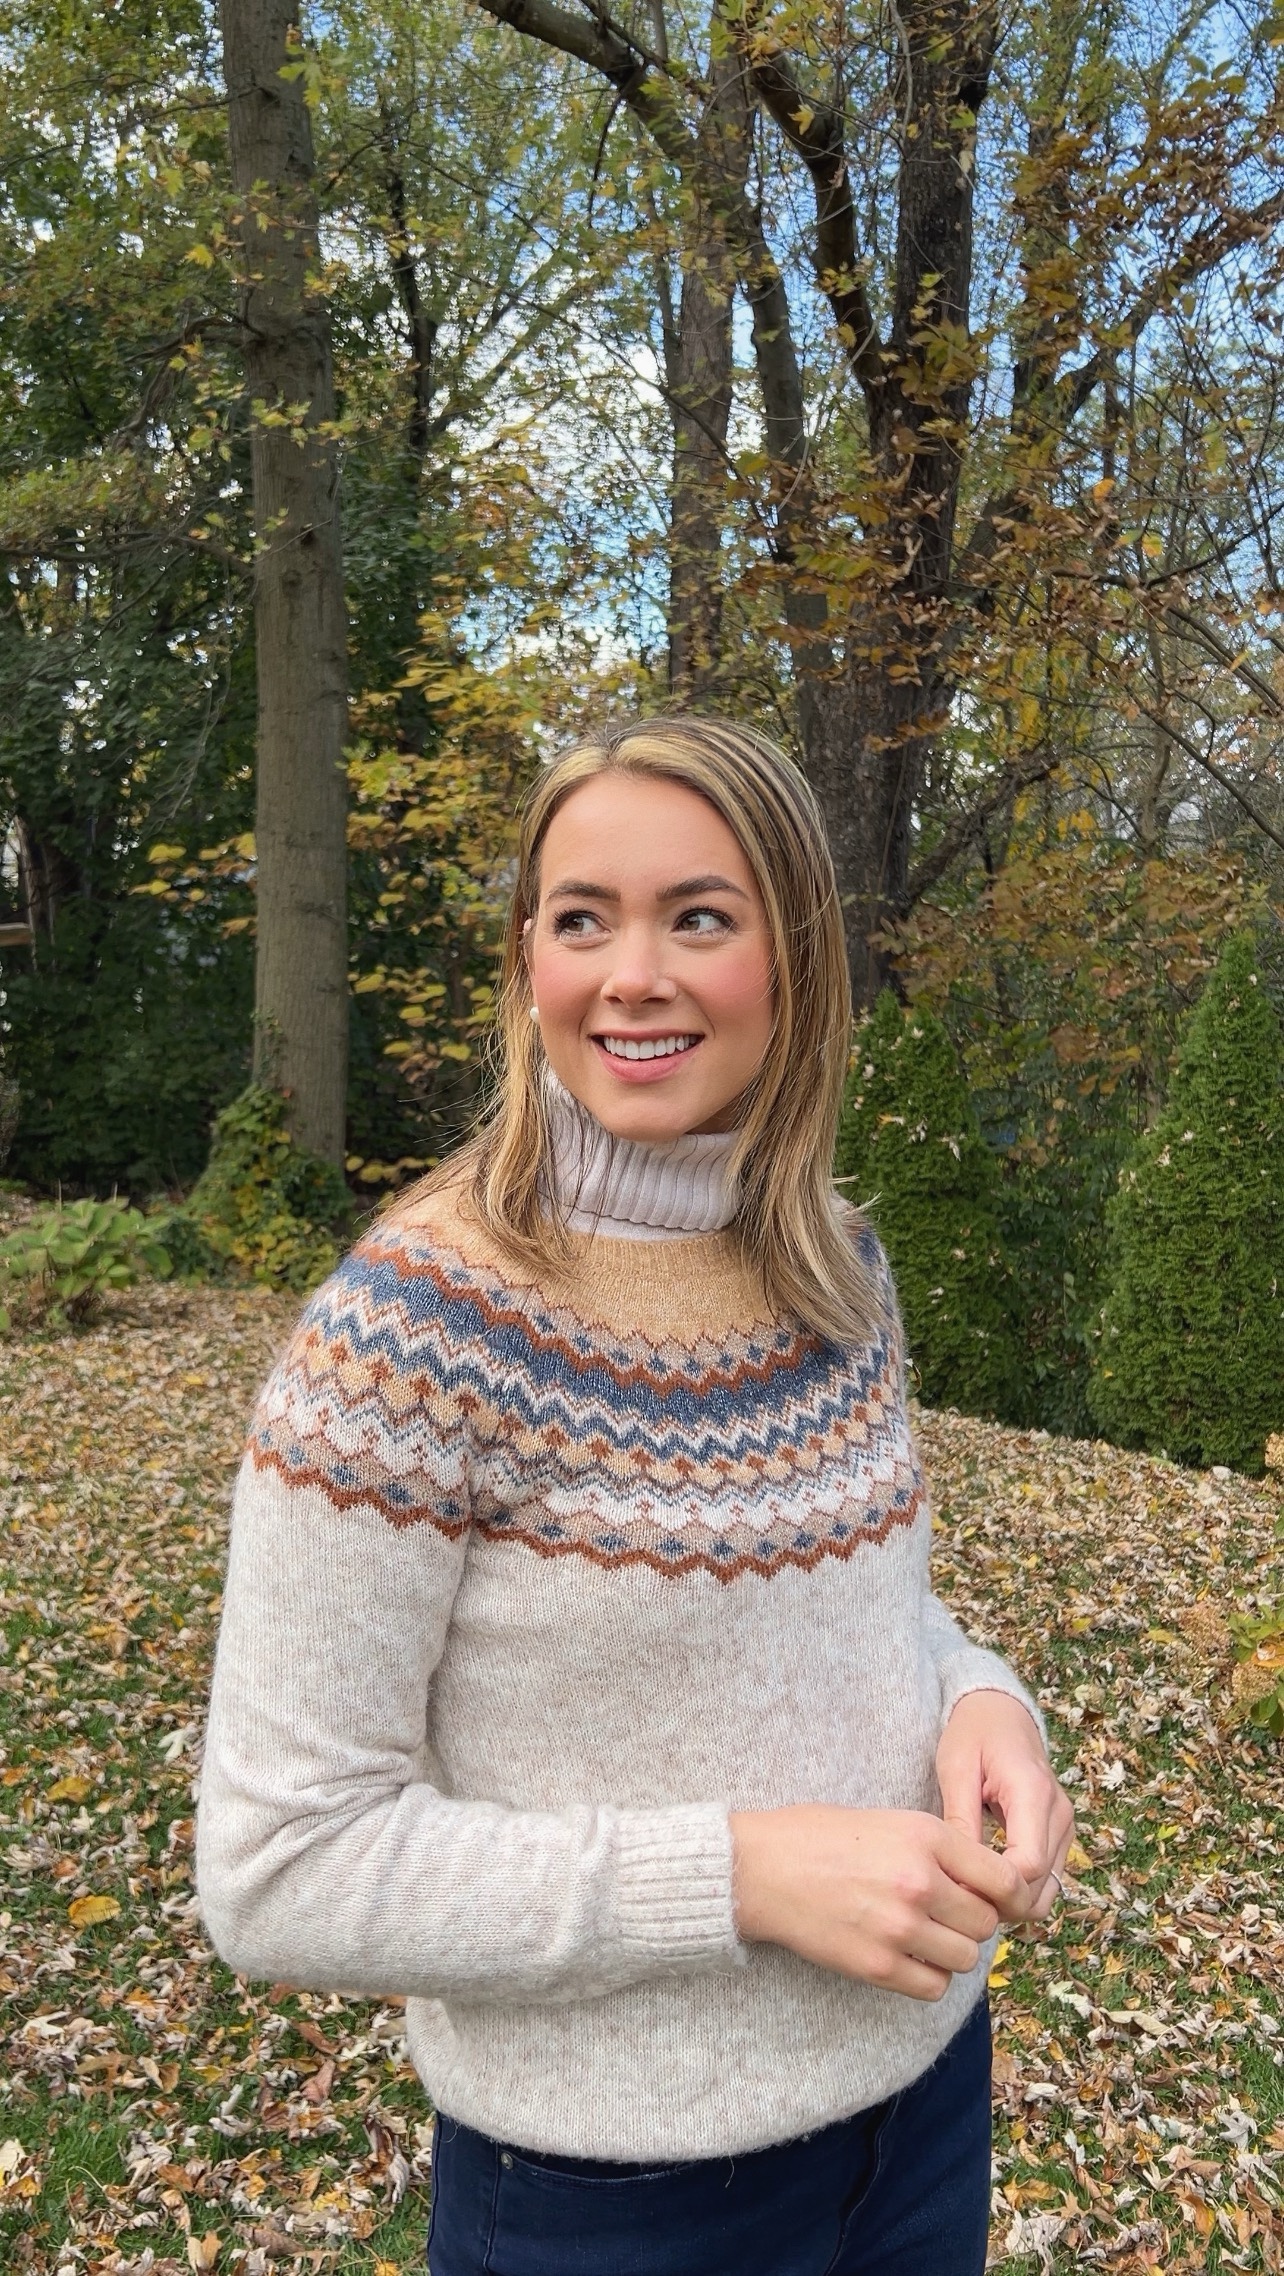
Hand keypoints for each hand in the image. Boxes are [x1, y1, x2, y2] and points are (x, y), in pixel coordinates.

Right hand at [730, 1804, 1030, 2001]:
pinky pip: (933, 1986)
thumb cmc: (822, 1837)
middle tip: (947, 1916)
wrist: (762, 1868)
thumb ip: (942, 1849)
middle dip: (973, 1922)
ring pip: (965, 1958)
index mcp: (927, 1838)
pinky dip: (928, 1977)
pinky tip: (908, 1958)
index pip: (1004, 1880)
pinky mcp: (877, 1966)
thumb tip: (988, 1883)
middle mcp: (920, 1882)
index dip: (1004, 1894)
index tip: (991, 1898)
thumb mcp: (891, 1822)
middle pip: (986, 1923)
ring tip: (925, 1936)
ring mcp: (899, 1927)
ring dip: (951, 1951)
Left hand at [935, 1690, 1074, 1920]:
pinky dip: (1022, 1891)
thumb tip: (959, 1874)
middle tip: (959, 1902)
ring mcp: (1065, 1825)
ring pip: (1049, 1890)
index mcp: (1033, 1793)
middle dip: (1002, 1903)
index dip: (996, 1889)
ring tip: (971, 1894)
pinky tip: (987, 1884)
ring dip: (1013, 1902)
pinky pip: (1048, 1879)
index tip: (959, 1892)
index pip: (1029, 1865)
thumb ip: (961, 1819)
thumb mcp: (956, 1768)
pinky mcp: (1061, 1834)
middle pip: (1042, 1886)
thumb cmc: (973, 1734)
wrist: (1000, 1712)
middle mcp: (1059, 1813)